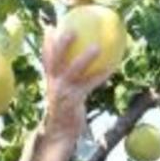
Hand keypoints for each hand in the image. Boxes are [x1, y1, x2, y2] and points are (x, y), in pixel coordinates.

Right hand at [41, 25, 111, 140]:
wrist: (60, 134)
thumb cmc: (65, 112)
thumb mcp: (63, 94)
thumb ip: (69, 80)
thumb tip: (82, 66)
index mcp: (50, 81)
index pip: (47, 59)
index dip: (47, 43)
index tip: (50, 27)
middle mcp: (54, 84)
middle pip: (56, 59)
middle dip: (61, 43)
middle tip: (70, 28)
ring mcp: (63, 92)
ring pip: (73, 70)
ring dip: (85, 58)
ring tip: (97, 46)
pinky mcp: (74, 100)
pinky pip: (90, 84)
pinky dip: (101, 75)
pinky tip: (112, 67)